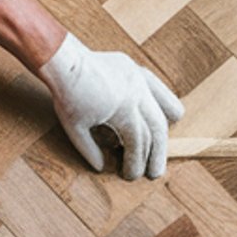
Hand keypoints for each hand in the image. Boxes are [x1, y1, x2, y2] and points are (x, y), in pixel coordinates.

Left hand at [36, 34, 183, 178]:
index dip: (135, 161)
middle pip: (157, 129)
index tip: (130, 176)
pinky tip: (172, 117)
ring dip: (163, 133)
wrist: (63, 61)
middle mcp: (137, 93)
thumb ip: (89, 149)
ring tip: (162, 151)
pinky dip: (165, 103)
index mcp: (123, 108)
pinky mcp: (136, 70)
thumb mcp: (75, 127)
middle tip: (154, 174)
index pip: (138, 141)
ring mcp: (139, 79)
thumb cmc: (67, 95)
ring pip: (163, 109)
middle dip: (157, 154)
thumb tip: (101, 168)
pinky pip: (158, 89)